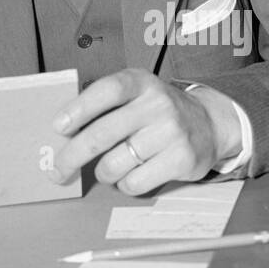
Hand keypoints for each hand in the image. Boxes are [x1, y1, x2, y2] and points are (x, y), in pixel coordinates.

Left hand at [49, 70, 242, 195]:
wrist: (210, 125)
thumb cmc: (159, 112)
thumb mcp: (137, 94)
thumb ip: (105, 105)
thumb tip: (61, 133)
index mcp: (141, 83)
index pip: (107, 91)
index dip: (79, 109)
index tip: (57, 127)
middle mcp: (158, 104)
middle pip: (102, 134)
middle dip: (71, 157)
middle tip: (57, 170)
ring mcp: (172, 133)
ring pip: (114, 164)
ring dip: (103, 173)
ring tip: (108, 169)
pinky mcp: (181, 160)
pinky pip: (134, 182)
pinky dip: (124, 184)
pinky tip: (131, 174)